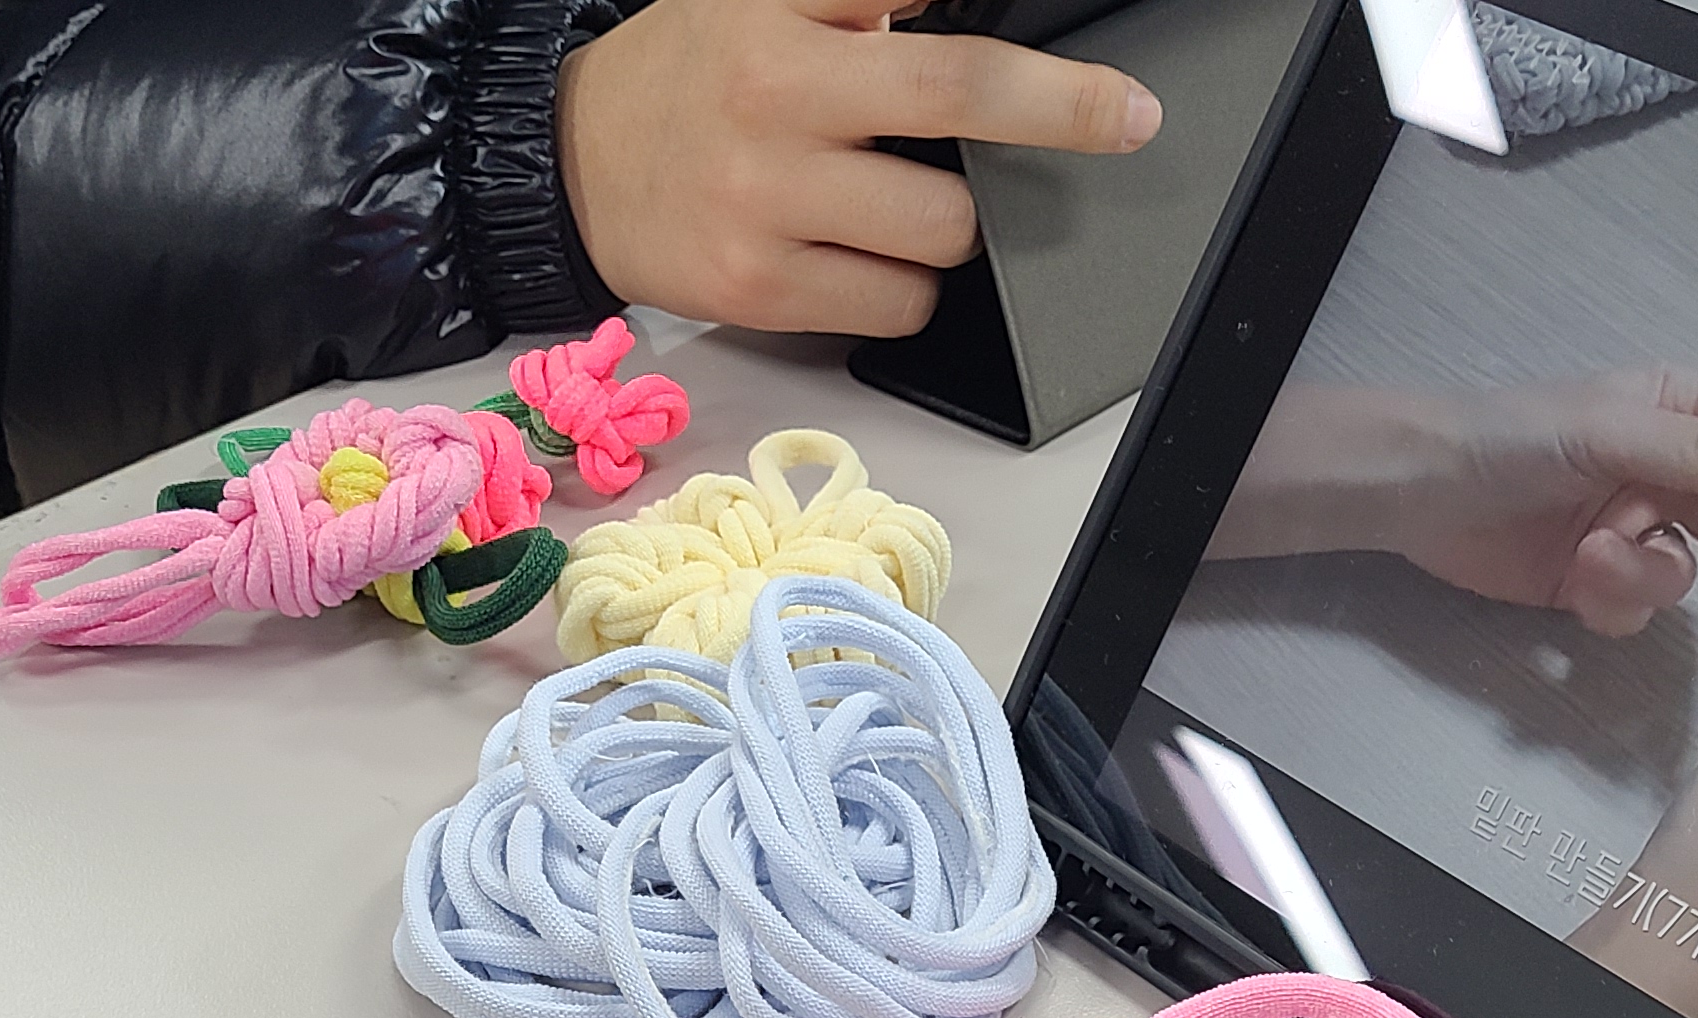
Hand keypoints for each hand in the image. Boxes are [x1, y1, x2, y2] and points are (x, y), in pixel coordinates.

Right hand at [557, 0, 1160, 335]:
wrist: (573, 160)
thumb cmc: (694, 69)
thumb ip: (870, 2)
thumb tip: (975, 18)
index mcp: (785, 24)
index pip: (939, 46)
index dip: (1043, 83)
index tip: (1124, 103)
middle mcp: (774, 106)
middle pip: (957, 122)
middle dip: (1050, 126)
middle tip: (1108, 124)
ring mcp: (763, 208)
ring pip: (939, 236)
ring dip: (956, 227)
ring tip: (906, 199)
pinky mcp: (755, 291)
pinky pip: (893, 306)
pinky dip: (908, 286)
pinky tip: (865, 251)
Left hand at [1207, 370, 1697, 632]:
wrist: (1417, 494)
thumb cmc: (1509, 438)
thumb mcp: (1604, 433)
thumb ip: (1691, 447)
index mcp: (1675, 411)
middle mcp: (1663, 469)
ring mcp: (1632, 529)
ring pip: (1686, 569)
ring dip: (1647, 572)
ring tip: (1593, 558)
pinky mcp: (1595, 581)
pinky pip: (1638, 606)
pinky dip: (1614, 603)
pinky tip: (1577, 585)